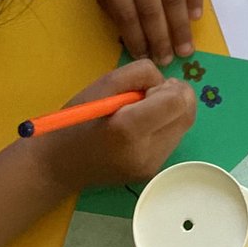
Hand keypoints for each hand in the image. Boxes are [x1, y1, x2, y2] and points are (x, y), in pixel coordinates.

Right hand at [34, 59, 196, 190]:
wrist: (60, 165)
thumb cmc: (77, 119)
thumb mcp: (104, 83)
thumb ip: (141, 74)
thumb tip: (168, 84)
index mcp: (129, 129)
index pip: (176, 101)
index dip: (168, 87)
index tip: (147, 88)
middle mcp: (146, 153)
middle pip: (187, 113)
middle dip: (175, 96)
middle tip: (148, 95)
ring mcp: (151, 167)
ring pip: (184, 126)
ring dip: (171, 111)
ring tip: (142, 112)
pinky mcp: (153, 172)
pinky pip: (173, 139)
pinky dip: (165, 126)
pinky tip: (141, 127)